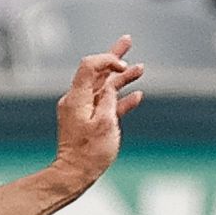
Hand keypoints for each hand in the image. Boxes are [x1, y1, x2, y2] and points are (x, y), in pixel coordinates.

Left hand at [53, 35, 142, 191]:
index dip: (108, 60)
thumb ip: (109, 99)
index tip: (123, 65)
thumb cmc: (90, 152)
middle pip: (97, 72)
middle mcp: (77, 100)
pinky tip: (136, 95)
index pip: (90, 65)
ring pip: (104, 88)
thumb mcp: (105, 123)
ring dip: (122, 79)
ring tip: (141, 68)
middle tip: (127, 40)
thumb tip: (111, 87)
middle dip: (114, 57)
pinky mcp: (89, 122)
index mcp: (77, 97)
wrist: (75, 174)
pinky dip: (120, 99)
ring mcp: (83, 111)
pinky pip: (106, 105)